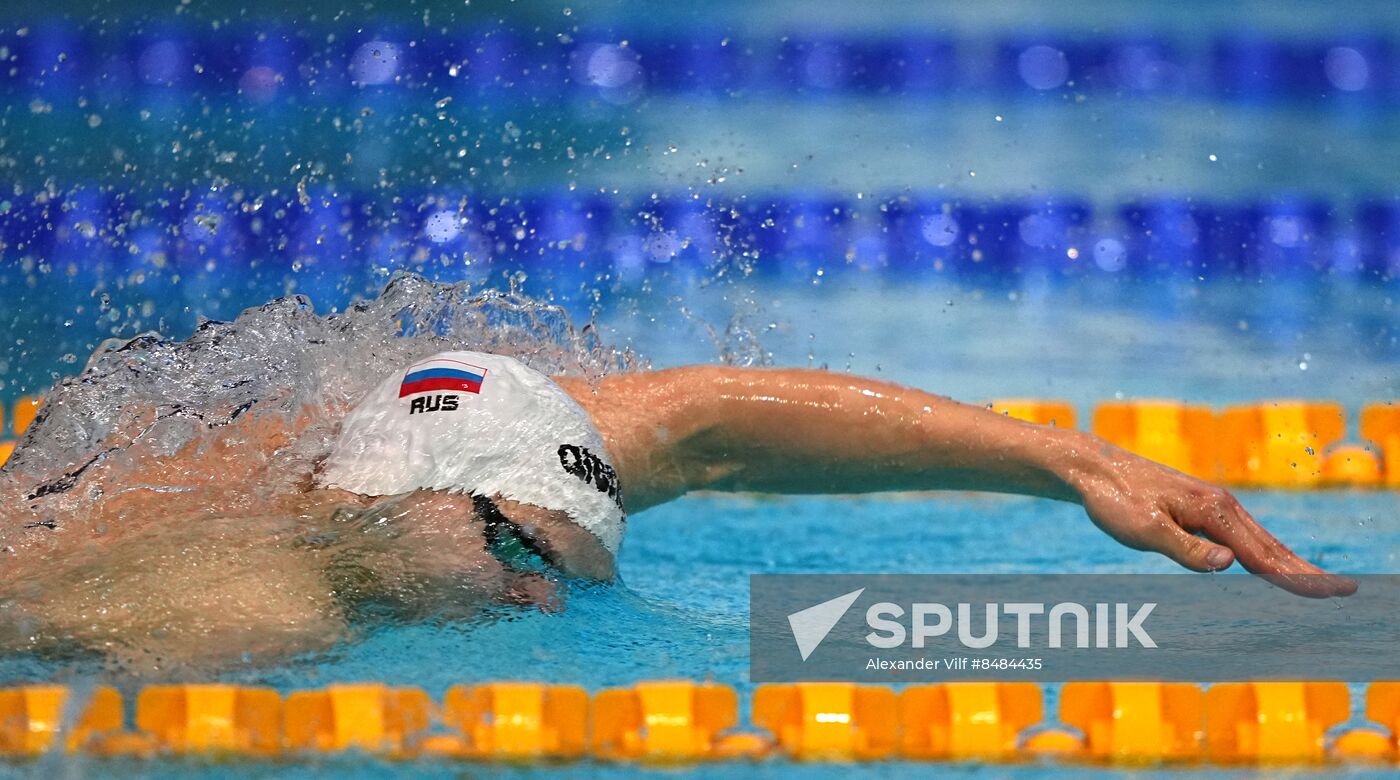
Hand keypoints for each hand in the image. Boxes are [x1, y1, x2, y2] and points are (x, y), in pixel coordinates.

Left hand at [1069, 440, 1356, 597]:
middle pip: (1271, 547)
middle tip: (1345, 592)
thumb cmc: (1114, 500)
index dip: (1298, 578)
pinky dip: (1263, 552)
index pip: (1263, 555)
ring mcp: (1211, 505)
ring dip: (1289, 562)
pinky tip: (1265, 563)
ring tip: (1316, 583)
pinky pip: (1241, 535)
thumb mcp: (1144, 530)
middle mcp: (1221, 506)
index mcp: (1214, 512)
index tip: (1333, 592)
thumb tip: (1229, 563)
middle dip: (1306, 571)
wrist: (1093, 468)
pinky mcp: (1199, 507)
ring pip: (1258, 540)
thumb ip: (1185, 549)